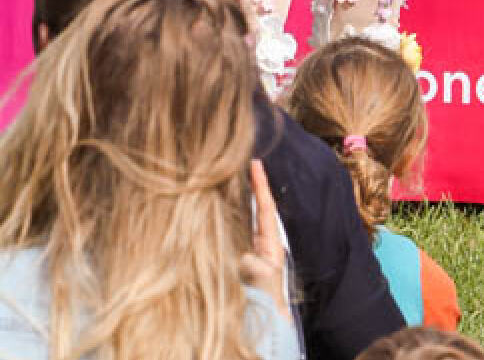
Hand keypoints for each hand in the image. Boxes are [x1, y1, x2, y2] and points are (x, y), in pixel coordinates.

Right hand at [240, 160, 288, 321]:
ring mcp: (249, 247)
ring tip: (227, 174)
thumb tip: (240, 253)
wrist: (267, 321)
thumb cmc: (265, 300)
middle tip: (239, 161)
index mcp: (270, 243)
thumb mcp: (261, 280)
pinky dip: (224, 217)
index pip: (265, 207)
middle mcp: (261, 241)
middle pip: (254, 207)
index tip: (256, 163)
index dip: (261, 185)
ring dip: (235, 199)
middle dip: (248, 185)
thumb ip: (251, 264)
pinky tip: (213, 205)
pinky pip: (232, 231)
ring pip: (242, 218)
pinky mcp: (238, 256)